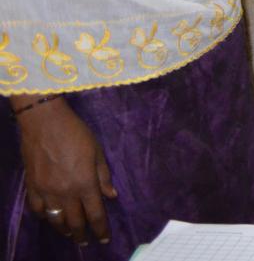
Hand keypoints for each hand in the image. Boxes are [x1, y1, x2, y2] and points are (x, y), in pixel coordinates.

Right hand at [18, 99, 116, 244]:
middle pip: (74, 222)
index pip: (95, 214)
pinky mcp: (32, 186)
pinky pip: (37, 209)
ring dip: (63, 229)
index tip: (104, 239)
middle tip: (86, 242)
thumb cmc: (76, 134)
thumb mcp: (97, 153)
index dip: (100, 229)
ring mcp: (46, 191)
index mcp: (85, 184)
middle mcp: (65, 192)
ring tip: (70, 234)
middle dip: (82, 235)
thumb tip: (111, 196)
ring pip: (55, 219)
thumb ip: (104, 176)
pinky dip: (44, 216)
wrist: (44, 122)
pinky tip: (49, 218)